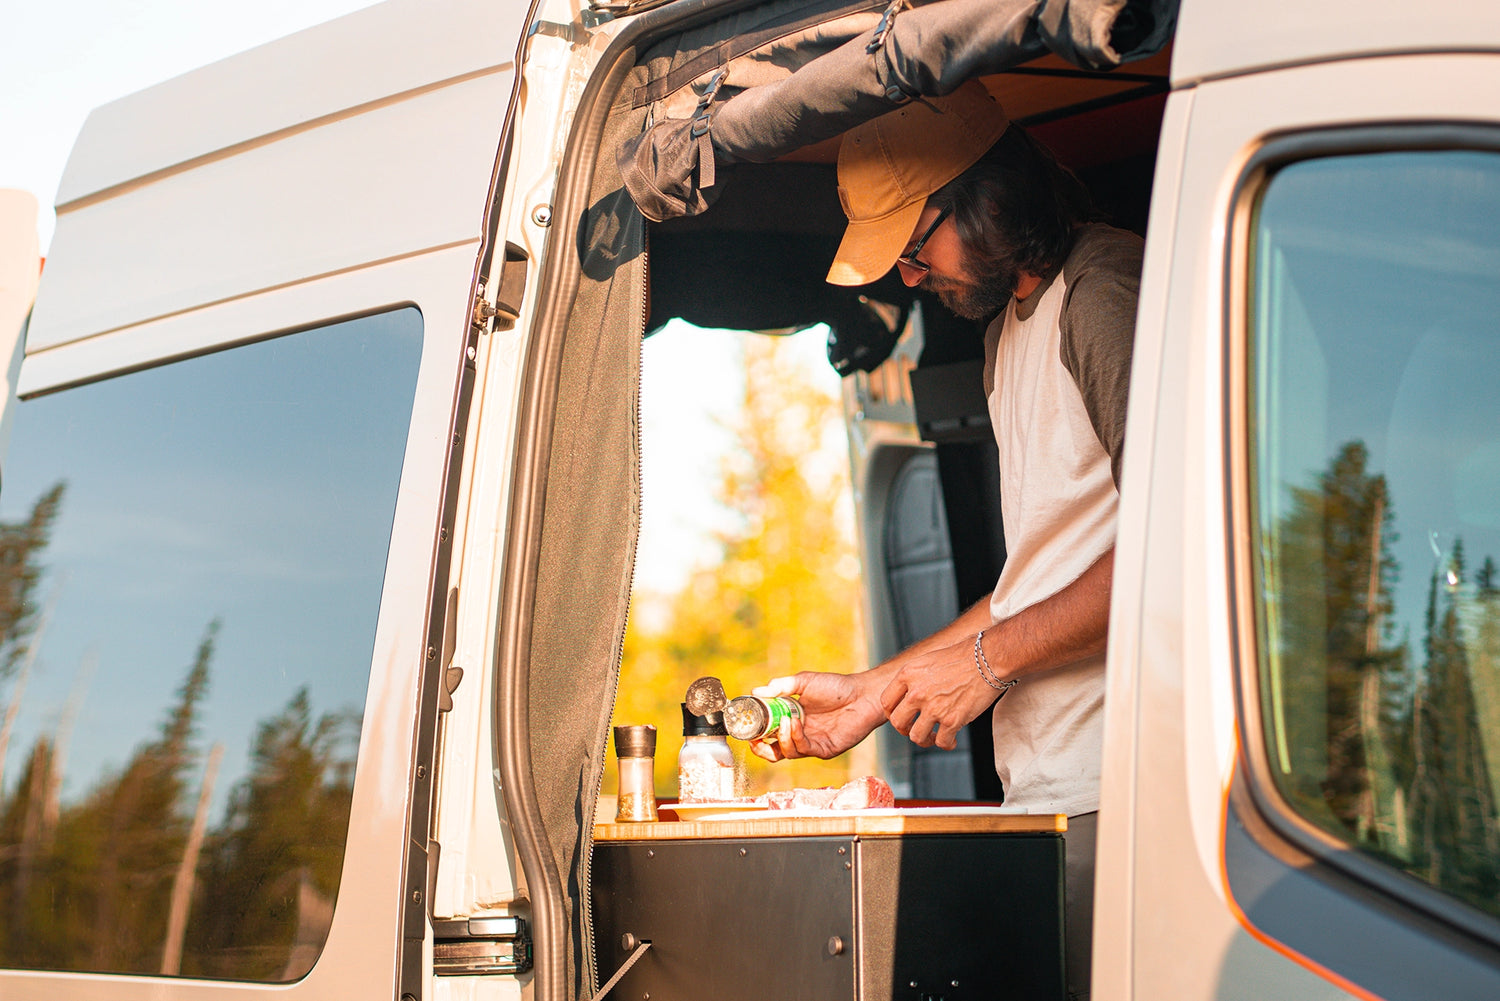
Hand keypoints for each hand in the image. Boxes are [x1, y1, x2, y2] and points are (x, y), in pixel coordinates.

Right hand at [747, 671, 885, 761]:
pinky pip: (805, 749)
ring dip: (781, 738)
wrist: (863, 694)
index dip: (755, 735)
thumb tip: (756, 691)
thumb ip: (781, 686)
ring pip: (788, 753)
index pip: (768, 735)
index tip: (746, 728)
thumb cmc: (836, 687)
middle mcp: (800, 735)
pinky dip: (796, 737)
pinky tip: (796, 722)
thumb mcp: (804, 681)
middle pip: (774, 752)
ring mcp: (812, 744)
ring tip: (785, 720)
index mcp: (792, 721)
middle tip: (756, 737)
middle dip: (761, 748)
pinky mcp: (825, 749)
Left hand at [879, 638, 998, 749]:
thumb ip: (914, 679)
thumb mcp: (928, 661)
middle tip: (914, 729)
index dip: (892, 713)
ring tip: (934, 737)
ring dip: (925, 740)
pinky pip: (942, 742)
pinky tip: (951, 739)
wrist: (988, 658)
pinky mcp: (952, 720)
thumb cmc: (963, 657)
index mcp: (908, 674)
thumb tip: (908, 697)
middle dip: (905, 730)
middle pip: (898, 722)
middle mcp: (917, 692)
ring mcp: (933, 707)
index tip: (902, 716)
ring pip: (916, 737)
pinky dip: (947, 744)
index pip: (886, 702)